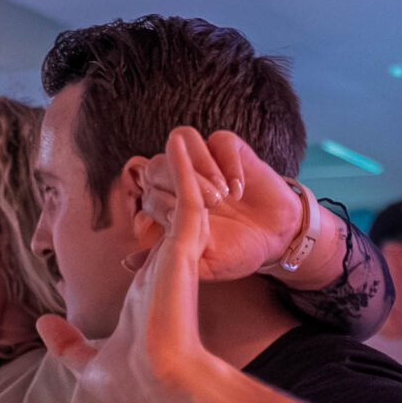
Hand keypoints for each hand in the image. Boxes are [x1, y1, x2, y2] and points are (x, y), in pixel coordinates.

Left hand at [39, 130, 222, 402]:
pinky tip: (179, 140)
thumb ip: (66, 344)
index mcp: (148, 291)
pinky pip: (188, 198)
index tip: (141, 198)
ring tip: (180, 135)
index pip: (152, 247)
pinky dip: (185, 169)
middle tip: (171, 149)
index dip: (149, 223)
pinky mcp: (182, 249)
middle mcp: (165, 268)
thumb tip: (42, 323)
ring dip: (184, 170)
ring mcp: (176, 256)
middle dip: (171, 184)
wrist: (157, 384)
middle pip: (169, 216)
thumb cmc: (131, 382)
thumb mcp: (87, 363)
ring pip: (183, 201)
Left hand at [130, 127, 310, 281]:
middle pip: (158, 163)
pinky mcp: (231, 150)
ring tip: (222, 197)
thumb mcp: (201, 263)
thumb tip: (126, 263)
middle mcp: (182, 177)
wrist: (275, 239)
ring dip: (201, 167)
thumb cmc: (235, 250)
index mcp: (168, 201)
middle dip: (181, 185)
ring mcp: (206, 160)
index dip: (161, 205)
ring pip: (185, 139)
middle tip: (209, 208)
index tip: (178, 223)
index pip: (147, 191)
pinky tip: (239, 190)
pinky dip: (229, 164)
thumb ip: (166, 259)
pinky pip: (220, 140)